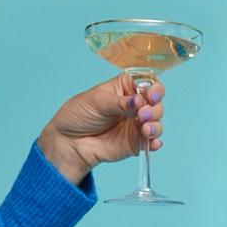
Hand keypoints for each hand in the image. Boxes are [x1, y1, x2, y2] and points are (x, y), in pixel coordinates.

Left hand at [37, 74, 165, 183]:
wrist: (69, 142)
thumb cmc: (79, 114)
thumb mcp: (97, 101)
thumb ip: (120, 102)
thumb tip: (140, 101)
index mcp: (125, 88)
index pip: (148, 83)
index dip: (154, 88)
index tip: (151, 96)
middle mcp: (135, 105)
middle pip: (157, 103)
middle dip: (154, 109)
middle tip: (141, 115)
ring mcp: (137, 124)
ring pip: (157, 122)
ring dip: (156, 125)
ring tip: (145, 129)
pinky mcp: (137, 142)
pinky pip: (153, 141)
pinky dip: (155, 142)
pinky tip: (151, 142)